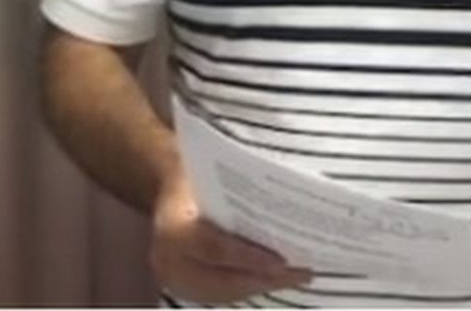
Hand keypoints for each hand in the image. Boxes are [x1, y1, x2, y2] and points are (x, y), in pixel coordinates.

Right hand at [150, 167, 311, 302]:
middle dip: (266, 279)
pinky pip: (223, 295)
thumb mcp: (207, 175)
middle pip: (224, 280)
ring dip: (264, 286)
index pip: (215, 249)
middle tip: (303, 272)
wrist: (167, 193)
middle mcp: (168, 261)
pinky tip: (275, 279)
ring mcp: (175, 281)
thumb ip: (236, 190)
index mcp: (172, 229)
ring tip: (297, 276)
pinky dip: (251, 287)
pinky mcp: (185, 290)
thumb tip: (281, 197)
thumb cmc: (193, 179)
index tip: (283, 262)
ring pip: (227, 292)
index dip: (249, 258)